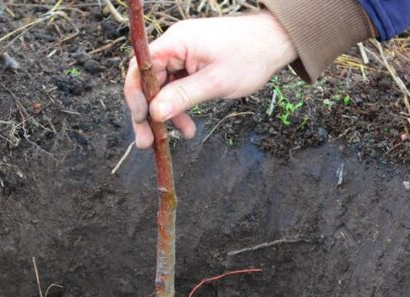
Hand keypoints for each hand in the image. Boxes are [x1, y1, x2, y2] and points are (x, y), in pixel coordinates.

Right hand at [124, 11, 296, 148]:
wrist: (273, 41)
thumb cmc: (249, 55)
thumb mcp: (215, 82)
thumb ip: (183, 97)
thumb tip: (154, 114)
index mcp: (176, 42)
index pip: (141, 68)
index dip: (136, 96)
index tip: (141, 121)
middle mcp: (174, 45)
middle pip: (148, 80)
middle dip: (148, 112)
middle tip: (147, 142)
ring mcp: (182, 54)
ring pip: (162, 88)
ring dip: (166, 114)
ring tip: (174, 138)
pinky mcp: (190, 62)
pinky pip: (176, 87)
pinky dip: (180, 106)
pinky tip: (187, 126)